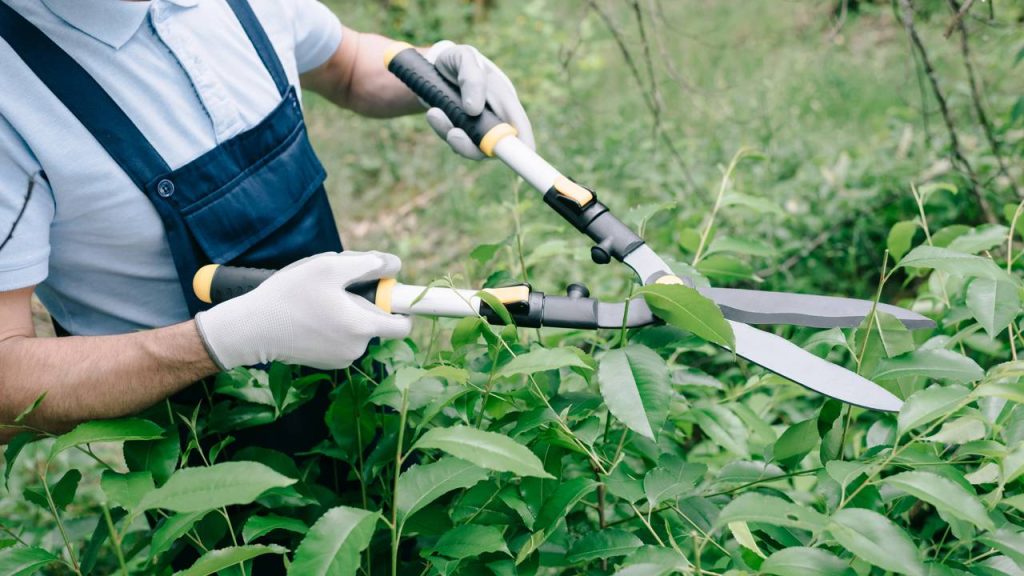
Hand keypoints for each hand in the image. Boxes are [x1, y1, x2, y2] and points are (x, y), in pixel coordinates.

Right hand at [195, 251, 411, 369]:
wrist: (250, 329)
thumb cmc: (288, 296)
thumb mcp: (329, 268)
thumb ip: (368, 264)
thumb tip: (394, 265)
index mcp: (362, 328)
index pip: (404, 325)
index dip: (400, 305)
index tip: (386, 289)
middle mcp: (357, 349)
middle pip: (376, 320)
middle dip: (363, 300)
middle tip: (334, 285)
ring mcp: (341, 358)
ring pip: (357, 328)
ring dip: (346, 311)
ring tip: (317, 298)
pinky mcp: (325, 361)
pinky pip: (341, 338)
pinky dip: (333, 324)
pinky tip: (310, 314)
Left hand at [424, 40, 534, 159]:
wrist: (433, 65)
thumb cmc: (455, 59)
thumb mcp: (463, 57)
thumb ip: (472, 78)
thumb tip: (474, 110)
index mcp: (504, 97)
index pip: (519, 124)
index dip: (524, 142)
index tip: (522, 155)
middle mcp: (494, 116)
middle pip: (495, 145)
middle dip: (473, 145)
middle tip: (453, 134)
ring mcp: (478, 126)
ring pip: (472, 147)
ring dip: (451, 135)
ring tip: (434, 114)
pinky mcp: (461, 131)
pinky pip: (455, 141)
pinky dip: (442, 130)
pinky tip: (433, 113)